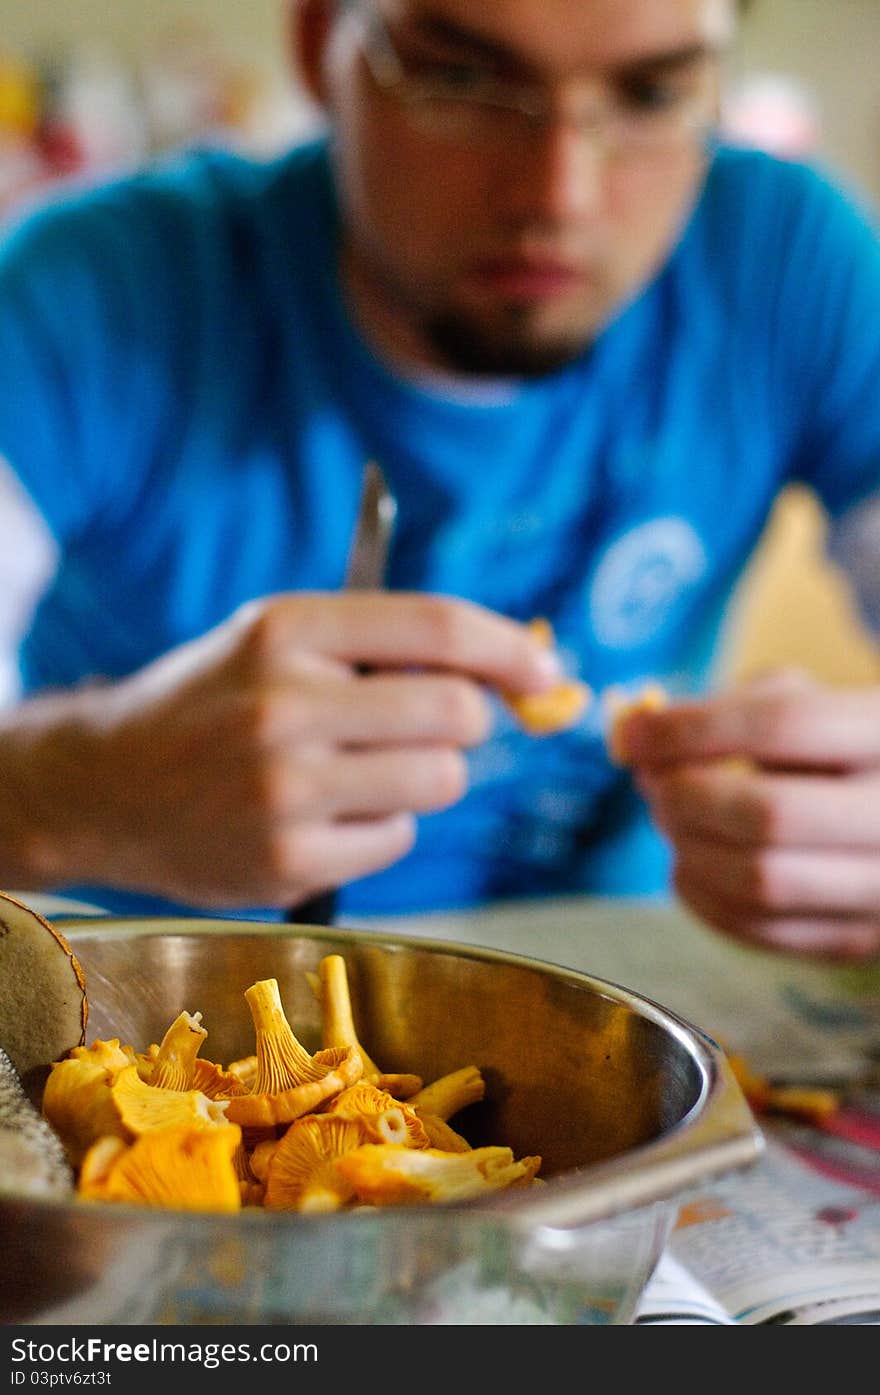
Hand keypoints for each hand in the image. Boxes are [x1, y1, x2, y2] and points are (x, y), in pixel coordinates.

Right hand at [0, 593, 561, 908]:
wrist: (107, 783)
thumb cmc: (214, 700)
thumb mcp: (276, 637)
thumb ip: (380, 642)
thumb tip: (512, 666)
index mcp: (287, 630)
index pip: (438, 628)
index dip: (512, 647)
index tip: (546, 669)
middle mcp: (284, 705)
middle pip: (458, 714)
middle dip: (467, 720)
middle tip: (436, 725)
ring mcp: (284, 791)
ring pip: (440, 781)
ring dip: (424, 776)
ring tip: (359, 769)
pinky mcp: (287, 861)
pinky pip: (398, 839)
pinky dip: (382, 827)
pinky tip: (325, 815)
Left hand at [617, 671, 879, 960]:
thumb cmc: (832, 750)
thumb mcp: (803, 701)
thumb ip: (726, 709)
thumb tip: (637, 737)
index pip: (784, 726)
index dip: (695, 730)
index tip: (637, 736)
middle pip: (769, 813)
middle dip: (685, 798)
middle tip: (654, 785)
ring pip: (760, 882)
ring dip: (688, 849)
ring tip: (670, 822)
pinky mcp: (859, 939)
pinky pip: (761, 930)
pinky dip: (701, 897)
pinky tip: (688, 865)